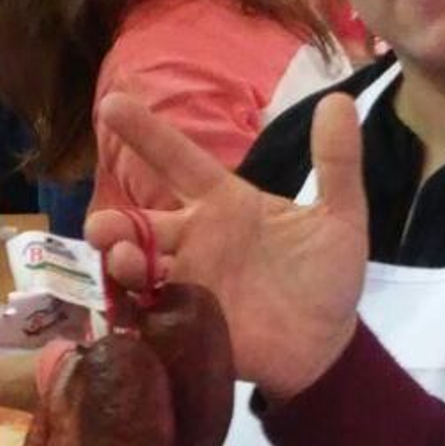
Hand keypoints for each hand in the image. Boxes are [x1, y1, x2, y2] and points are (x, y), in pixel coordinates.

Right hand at [87, 92, 367, 402]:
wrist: (329, 344)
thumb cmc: (329, 277)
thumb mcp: (341, 217)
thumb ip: (337, 163)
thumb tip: (339, 100)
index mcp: (225, 204)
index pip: (178, 160)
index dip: (146, 133)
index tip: (112, 104)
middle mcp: (196, 240)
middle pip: (138, 222)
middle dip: (113, 223)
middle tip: (104, 227)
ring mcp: (189, 283)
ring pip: (135, 267)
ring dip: (120, 262)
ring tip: (124, 261)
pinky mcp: (188, 324)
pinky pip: (149, 314)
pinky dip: (134, 309)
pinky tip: (134, 305)